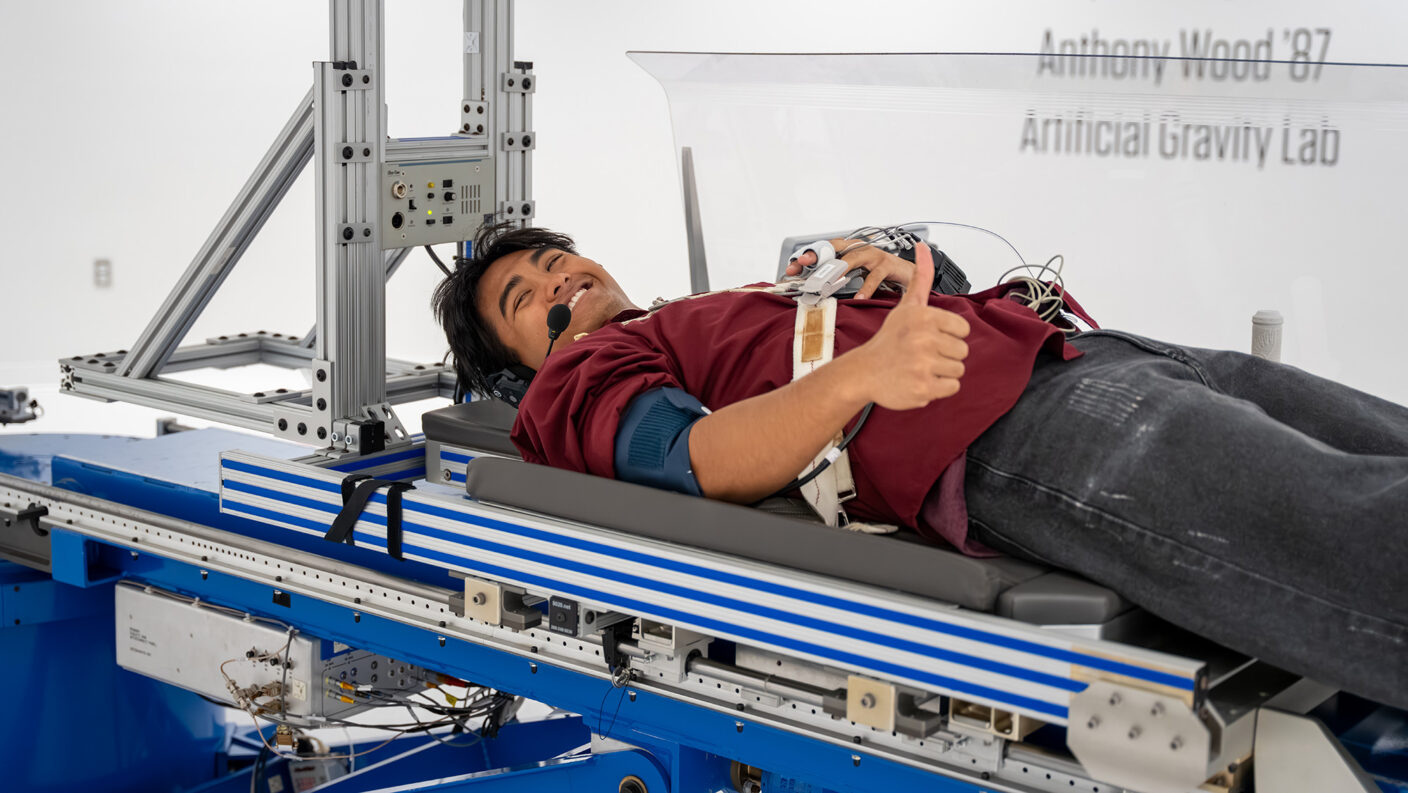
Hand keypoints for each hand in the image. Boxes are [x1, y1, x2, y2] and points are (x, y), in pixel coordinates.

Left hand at [786, 238, 917, 298]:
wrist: (910, 274)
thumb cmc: (880, 274)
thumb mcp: (855, 275)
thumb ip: (837, 279)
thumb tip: (812, 291)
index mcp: (849, 249)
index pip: (824, 249)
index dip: (807, 257)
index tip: (792, 268)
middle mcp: (859, 248)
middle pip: (834, 249)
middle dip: (816, 257)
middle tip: (802, 264)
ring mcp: (873, 255)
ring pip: (852, 259)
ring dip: (837, 269)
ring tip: (825, 280)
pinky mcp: (887, 265)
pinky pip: (874, 277)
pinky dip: (865, 288)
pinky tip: (858, 297)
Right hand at [847, 246, 969, 410]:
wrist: (864, 372)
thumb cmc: (889, 340)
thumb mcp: (906, 306)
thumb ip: (920, 277)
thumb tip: (923, 247)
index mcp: (923, 317)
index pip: (963, 329)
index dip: (948, 334)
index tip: (928, 337)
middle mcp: (923, 340)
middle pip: (962, 351)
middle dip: (945, 354)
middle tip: (921, 354)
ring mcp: (923, 365)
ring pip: (958, 370)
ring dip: (942, 371)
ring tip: (920, 366)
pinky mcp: (923, 388)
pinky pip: (952, 387)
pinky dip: (938, 387)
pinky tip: (920, 380)